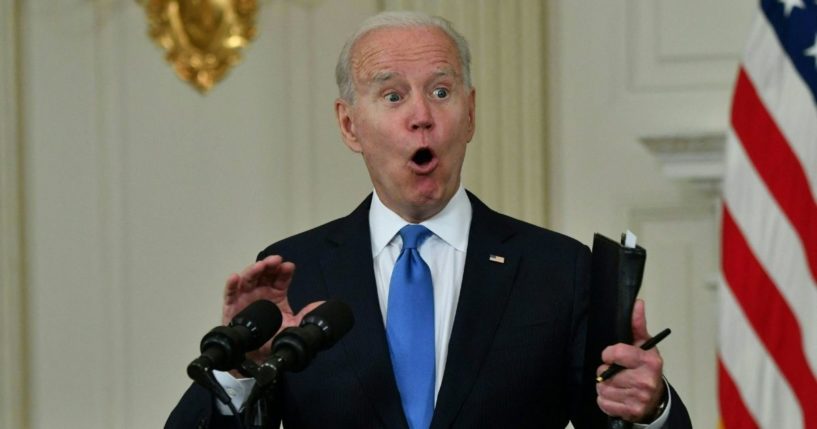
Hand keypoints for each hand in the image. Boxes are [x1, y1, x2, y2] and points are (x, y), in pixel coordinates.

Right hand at [222, 255, 322, 364]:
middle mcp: (260, 292)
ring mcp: (245, 297)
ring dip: (253, 270)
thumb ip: (306, 316)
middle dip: (269, 265)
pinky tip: (235, 278)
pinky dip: (231, 285)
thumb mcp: (293, 327)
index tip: (288, 266)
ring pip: (248, 279)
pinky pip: (229, 294)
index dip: (284, 271)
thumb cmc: (273, 338)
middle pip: (264, 273)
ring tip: (259, 266)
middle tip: (275, 261)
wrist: (257, 357)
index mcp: (276, 294)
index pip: (281, 278)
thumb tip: (321, 306)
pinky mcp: (231, 306)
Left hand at [596, 299, 665, 421]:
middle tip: (615, 372)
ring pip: (602, 388)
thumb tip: (637, 303)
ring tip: (615, 383)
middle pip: (606, 373)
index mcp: (649, 362)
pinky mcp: (631, 411)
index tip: (610, 356)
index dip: (608, 353)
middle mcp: (645, 381)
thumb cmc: (646, 368)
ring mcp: (639, 398)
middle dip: (606, 371)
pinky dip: (605, 400)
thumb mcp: (644, 346)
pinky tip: (615, 395)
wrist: (656, 400)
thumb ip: (637, 325)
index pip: (616, 353)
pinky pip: (603, 403)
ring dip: (604, 386)